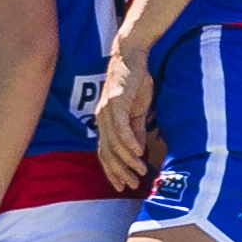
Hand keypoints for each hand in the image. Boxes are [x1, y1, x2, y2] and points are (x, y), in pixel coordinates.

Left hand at [93, 46, 154, 191]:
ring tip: (140, 172)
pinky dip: (129, 143)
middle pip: (107, 153)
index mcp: (104, 122)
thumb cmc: (134, 81)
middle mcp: (101, 119)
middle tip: (131, 185)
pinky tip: (139, 154)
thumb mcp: (137, 110)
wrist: (132, 55)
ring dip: (128, 161)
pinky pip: (121, 128)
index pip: (104, 153)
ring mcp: (107, 111)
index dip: (113, 170)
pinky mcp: (116, 103)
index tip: (123, 185)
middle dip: (119, 172)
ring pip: (114, 144)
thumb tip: (139, 151)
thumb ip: (136, 130)